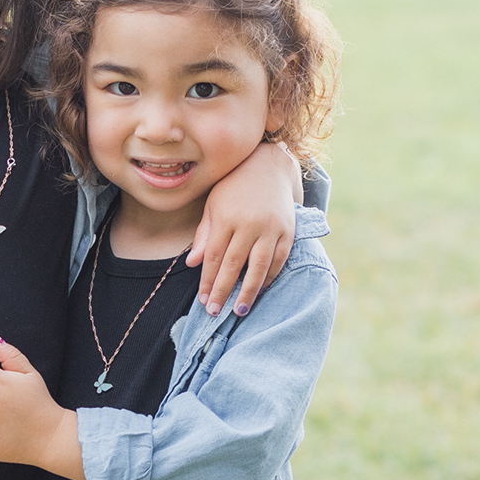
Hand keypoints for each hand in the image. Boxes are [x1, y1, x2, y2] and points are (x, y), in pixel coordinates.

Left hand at [190, 138, 298, 317]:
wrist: (268, 166)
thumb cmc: (233, 188)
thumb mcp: (213, 207)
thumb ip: (204, 236)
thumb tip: (192, 264)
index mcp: (227, 218)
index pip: (215, 257)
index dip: (207, 280)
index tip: (202, 300)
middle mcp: (250, 224)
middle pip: (234, 264)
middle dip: (223, 290)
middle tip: (214, 312)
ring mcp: (271, 227)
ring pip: (259, 265)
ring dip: (249, 290)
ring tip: (240, 310)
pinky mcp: (288, 230)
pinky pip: (280, 258)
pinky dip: (270, 276)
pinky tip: (260, 289)